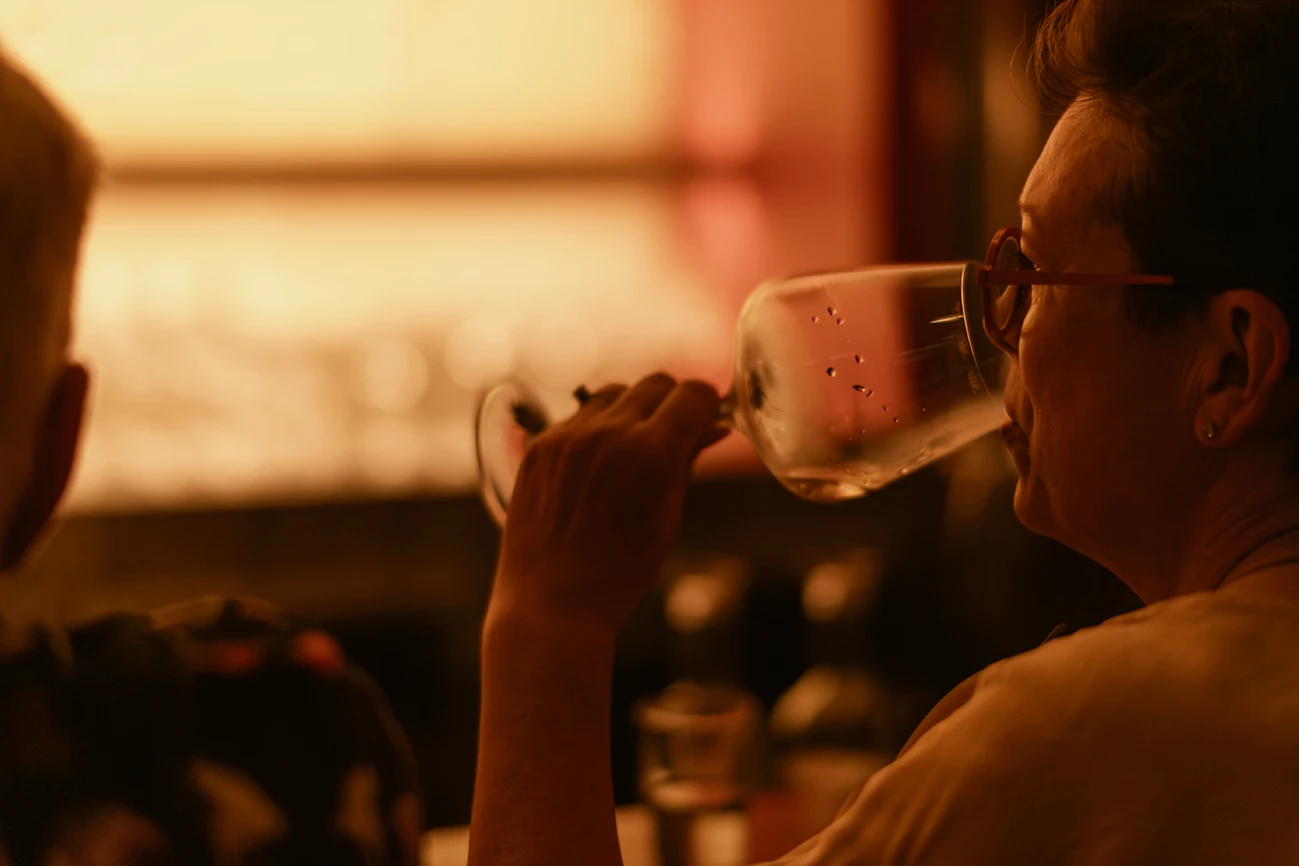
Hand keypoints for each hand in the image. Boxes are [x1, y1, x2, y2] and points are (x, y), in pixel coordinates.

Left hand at [491, 374, 727, 635]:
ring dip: (633, 409)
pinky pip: (578, 416)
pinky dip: (596, 428)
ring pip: (615, 393)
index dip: (708, 403)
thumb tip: (714, 427)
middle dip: (674, 402)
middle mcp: (609, 434)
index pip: (693, 396)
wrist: (553, 604)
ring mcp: (569, 437)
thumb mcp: (668, 517)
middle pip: (656, 384)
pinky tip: (598, 462)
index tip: (709, 416)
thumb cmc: (621, 572)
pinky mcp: (540, 446)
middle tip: (676, 432)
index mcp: (651, 454)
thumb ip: (688, 462)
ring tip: (634, 447)